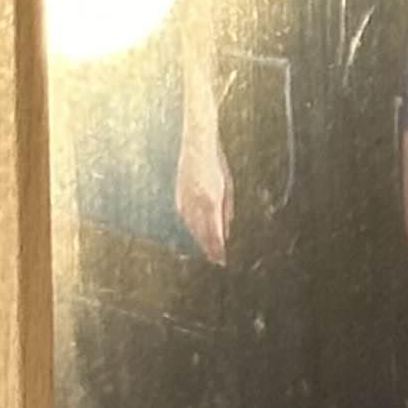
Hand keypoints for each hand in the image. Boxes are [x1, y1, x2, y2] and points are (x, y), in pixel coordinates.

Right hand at [175, 133, 231, 267]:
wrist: (196, 146)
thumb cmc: (217, 164)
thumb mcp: (229, 187)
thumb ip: (227, 210)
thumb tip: (227, 230)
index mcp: (211, 200)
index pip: (214, 232)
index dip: (218, 248)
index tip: (223, 259)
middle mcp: (195, 203)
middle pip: (202, 233)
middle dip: (210, 248)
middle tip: (217, 261)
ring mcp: (184, 200)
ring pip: (192, 227)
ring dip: (200, 240)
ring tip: (208, 252)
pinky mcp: (178, 197)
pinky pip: (186, 218)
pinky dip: (192, 228)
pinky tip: (197, 234)